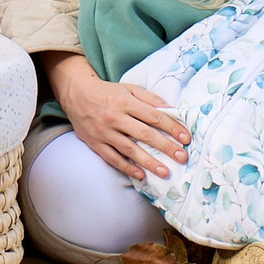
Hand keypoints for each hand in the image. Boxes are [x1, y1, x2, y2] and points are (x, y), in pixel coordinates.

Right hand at [46, 53, 186, 180]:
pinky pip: (113, 158)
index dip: (172, 127)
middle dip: (165, 146)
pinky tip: (140, 175)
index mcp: (126, 102)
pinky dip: (127, 167)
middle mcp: (116, 117)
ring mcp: (105, 132)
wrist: (77, 94)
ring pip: (130, 149)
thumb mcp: (129, 89)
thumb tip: (171, 110)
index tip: (186, 138)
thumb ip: (150, 99)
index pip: (154, 116)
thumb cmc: (108, 92)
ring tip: (165, 172)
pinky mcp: (96, 143)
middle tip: (182, 157)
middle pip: (144, 134)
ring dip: (149, 162)